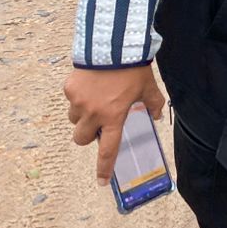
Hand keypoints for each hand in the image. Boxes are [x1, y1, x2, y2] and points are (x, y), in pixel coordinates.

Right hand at [63, 65, 165, 185]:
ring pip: (73, 119)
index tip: (101, 181)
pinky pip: (71, 99)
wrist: (113, 46)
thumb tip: (157, 116)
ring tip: (95, 98)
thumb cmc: (133, 68)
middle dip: (86, 135)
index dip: (104, 167)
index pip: (108, 149)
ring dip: (82, 115)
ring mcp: (78, 102)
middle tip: (96, 124)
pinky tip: (90, 83)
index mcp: (113, 117)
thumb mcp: (148, 87)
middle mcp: (93, 113)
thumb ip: (154, 104)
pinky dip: (78, 96)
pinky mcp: (69, 88)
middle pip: (80, 139)